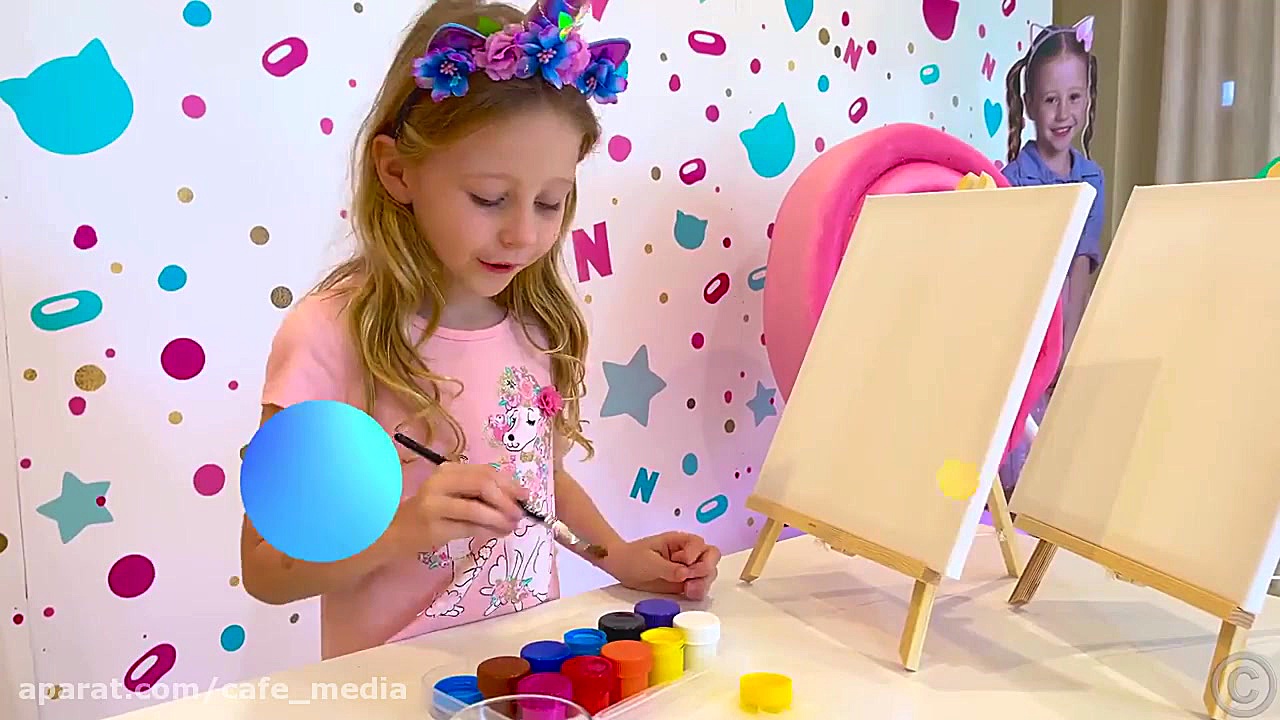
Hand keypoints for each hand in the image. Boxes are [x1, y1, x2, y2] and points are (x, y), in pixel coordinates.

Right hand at [390, 463, 527, 551]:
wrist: (396, 531)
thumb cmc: (431, 512)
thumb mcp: (452, 494)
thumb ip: (478, 492)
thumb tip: (516, 498)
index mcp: (447, 471)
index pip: (485, 472)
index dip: (509, 483)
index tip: (525, 495)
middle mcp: (440, 483)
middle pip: (483, 485)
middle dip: (507, 500)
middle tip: (519, 514)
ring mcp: (435, 505)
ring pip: (478, 508)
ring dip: (500, 518)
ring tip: (511, 526)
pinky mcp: (435, 527)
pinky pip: (470, 528)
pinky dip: (489, 531)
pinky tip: (497, 534)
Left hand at [602, 532, 720, 600]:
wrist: (621, 568)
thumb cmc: (632, 557)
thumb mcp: (649, 561)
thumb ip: (668, 568)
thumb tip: (685, 573)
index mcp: (679, 541)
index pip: (699, 543)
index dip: (696, 553)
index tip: (685, 561)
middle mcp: (687, 553)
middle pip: (711, 557)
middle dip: (705, 569)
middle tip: (691, 578)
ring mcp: (687, 569)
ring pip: (708, 574)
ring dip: (703, 583)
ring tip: (688, 590)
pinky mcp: (684, 583)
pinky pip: (699, 587)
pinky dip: (698, 592)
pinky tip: (688, 593)